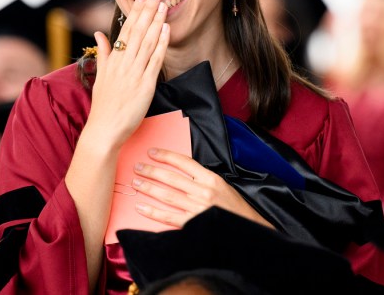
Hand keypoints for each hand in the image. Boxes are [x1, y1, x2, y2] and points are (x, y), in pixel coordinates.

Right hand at [85, 0, 169, 147]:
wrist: (104, 129)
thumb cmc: (103, 105)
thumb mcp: (100, 76)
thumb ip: (103, 54)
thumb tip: (99, 34)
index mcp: (113, 60)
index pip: (125, 30)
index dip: (135, 11)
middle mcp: (123, 63)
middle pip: (137, 31)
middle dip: (147, 10)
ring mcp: (134, 73)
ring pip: (147, 42)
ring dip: (156, 22)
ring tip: (163, 5)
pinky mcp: (145, 85)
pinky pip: (155, 60)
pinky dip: (161, 44)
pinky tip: (166, 30)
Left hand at [131, 147, 273, 228]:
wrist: (248, 231)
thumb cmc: (234, 208)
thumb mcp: (222, 186)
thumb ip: (203, 179)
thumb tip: (180, 172)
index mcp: (211, 179)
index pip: (184, 163)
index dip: (166, 156)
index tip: (152, 152)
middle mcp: (203, 192)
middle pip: (171, 178)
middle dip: (152, 171)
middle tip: (138, 167)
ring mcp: (197, 209)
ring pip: (167, 195)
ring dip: (149, 188)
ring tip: (135, 182)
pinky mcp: (193, 225)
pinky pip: (168, 217)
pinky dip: (153, 212)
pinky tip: (141, 207)